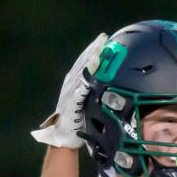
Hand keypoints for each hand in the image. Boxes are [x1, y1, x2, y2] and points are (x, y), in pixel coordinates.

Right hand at [31, 33, 108, 148]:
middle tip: (104, 38)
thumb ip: (95, 95)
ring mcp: (70, 94)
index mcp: (75, 84)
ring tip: (99, 49)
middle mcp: (71, 85)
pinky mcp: (71, 104)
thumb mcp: (88, 105)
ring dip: (90, 60)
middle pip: (83, 64)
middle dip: (93, 50)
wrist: (64, 139)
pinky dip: (86, 79)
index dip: (93, 51)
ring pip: (81, 73)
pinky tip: (92, 70)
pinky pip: (80, 89)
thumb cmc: (78, 123)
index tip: (104, 40)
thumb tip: (112, 89)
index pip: (85, 64)